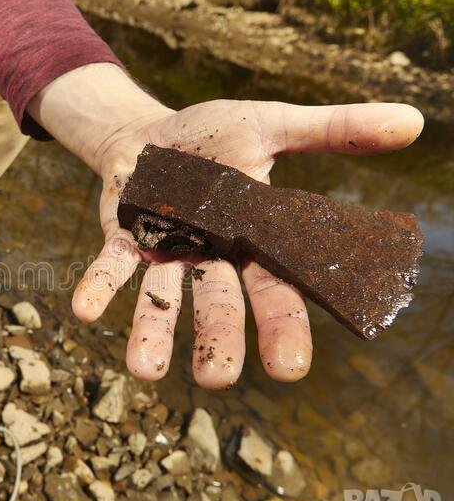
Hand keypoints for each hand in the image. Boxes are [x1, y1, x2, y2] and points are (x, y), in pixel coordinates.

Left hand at [29, 65, 423, 388]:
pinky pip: (110, 269)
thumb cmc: (214, 135)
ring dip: (152, 332)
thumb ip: (334, 130)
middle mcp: (209, 257)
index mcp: (252, 238)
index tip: (288, 369)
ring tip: (144, 369)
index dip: (283, 327)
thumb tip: (414, 121)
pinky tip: (86, 312)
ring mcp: (163, 254)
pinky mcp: (122, 242)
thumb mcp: (271, 125)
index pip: (276, 289)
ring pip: (162, 299)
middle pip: (219, 303)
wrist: (147, 133)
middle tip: (215, 379)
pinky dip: (99, 289)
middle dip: (217, 340)